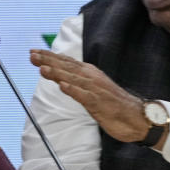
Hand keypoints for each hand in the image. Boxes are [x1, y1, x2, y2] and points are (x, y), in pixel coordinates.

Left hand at [30, 49, 147, 142]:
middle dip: (48, 60)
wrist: (138, 117)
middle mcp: (91, 78)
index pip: (66, 62)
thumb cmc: (113, 103)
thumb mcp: (91, 91)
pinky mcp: (101, 104)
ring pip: (73, 79)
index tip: (33, 52)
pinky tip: (63, 87)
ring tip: (42, 68)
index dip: (49, 57)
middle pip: (67, 67)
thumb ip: (76, 83)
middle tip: (31, 55)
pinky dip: (74, 91)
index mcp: (89, 74)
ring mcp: (96, 90)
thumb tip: (58, 78)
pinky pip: (85, 97)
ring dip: (57, 73)